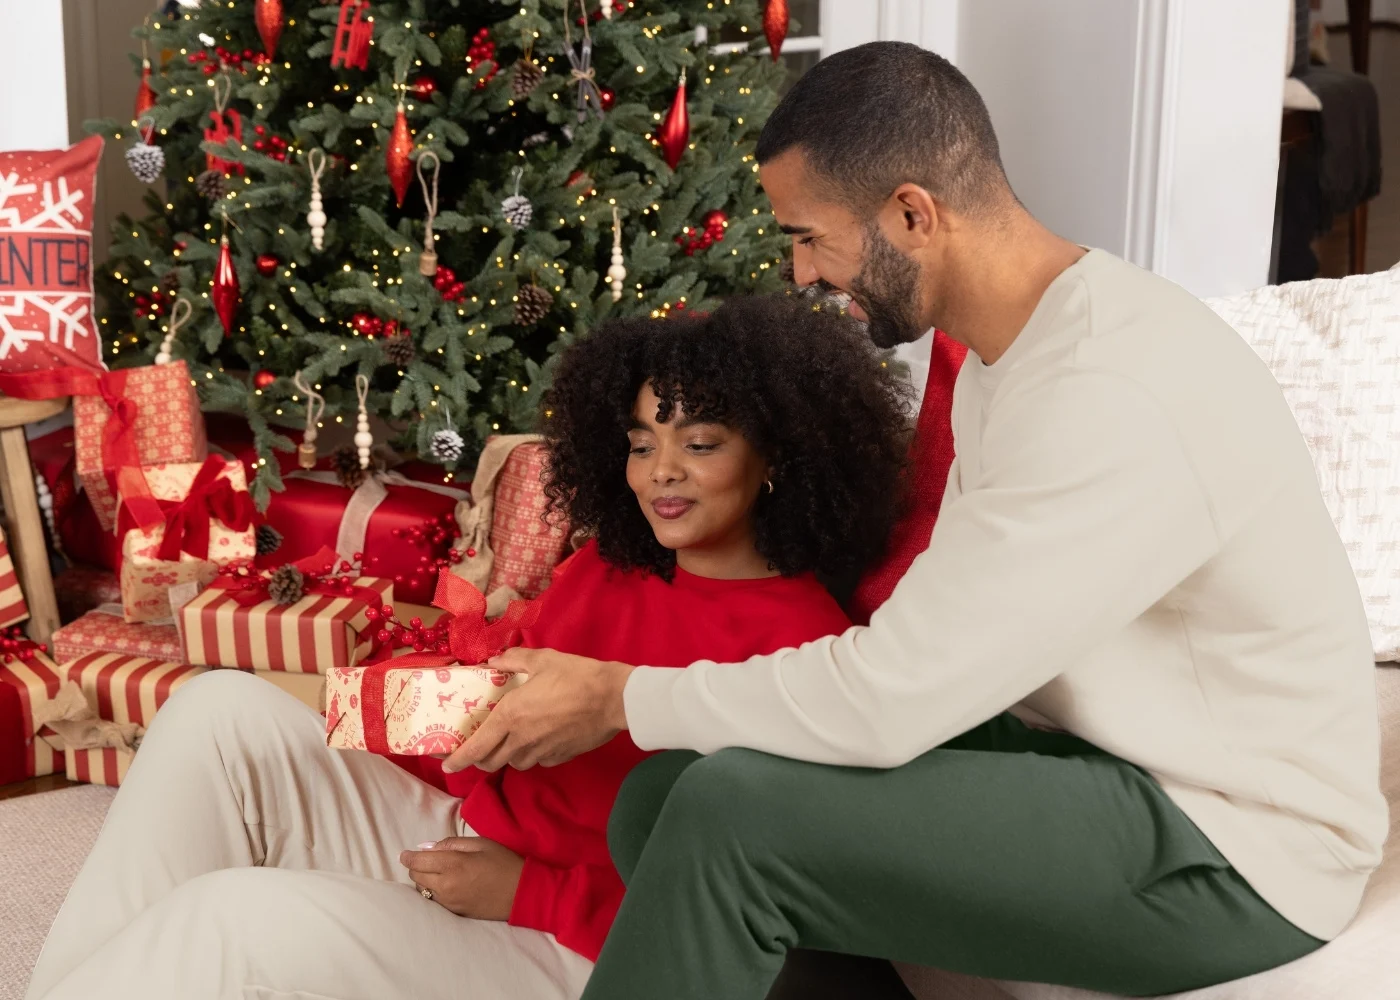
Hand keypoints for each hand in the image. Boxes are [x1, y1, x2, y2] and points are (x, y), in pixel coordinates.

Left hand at [400, 837, 522, 920]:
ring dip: (423, 880)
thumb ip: (451, 844)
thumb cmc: (503, 862)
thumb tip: (426, 847)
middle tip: (425, 859)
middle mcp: (445, 886)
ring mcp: (449, 902)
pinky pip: (433, 900)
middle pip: (416, 876)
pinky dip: (432, 891)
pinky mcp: (454, 913)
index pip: (418, 861)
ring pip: (422, 890)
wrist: (521, 893)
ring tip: (435, 872)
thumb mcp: (480, 844)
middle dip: (416, 866)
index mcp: (452, 865)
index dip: (408, 856)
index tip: (404, 854)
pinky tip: (444, 884)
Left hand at [443, 647, 632, 772]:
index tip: (447, 764)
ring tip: (511, 740)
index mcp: (510, 716)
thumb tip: (495, 660)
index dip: (458, 759)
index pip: (476, 747)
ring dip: (507, 756)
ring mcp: (542, 752)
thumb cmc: (576, 676)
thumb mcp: (542, 659)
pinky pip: (538, 761)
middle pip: (491, 762)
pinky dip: (532, 754)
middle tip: (478, 749)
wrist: (613, 698)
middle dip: (480, 759)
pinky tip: (540, 739)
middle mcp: (521, 739)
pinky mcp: (560, 757)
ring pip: (515, 763)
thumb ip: (513, 660)